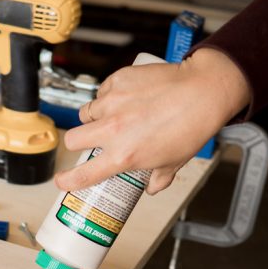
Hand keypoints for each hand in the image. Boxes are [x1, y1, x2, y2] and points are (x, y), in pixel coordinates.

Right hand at [54, 48, 251, 195]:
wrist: (204, 91)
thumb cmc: (192, 127)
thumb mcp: (174, 161)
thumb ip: (158, 178)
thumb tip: (152, 187)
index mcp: (123, 156)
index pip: (83, 175)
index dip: (68, 180)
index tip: (62, 181)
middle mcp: (112, 131)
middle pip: (72, 139)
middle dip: (78, 143)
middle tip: (91, 142)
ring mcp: (112, 103)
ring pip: (86, 113)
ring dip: (94, 117)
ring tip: (114, 116)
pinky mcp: (118, 81)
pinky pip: (103, 91)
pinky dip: (110, 96)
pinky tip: (126, 98)